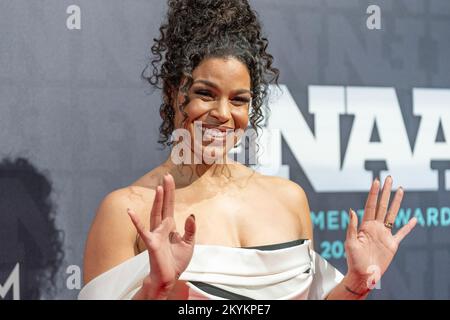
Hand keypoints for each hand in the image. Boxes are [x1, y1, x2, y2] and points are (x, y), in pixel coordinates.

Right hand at [127, 173, 195, 298]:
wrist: (168, 277)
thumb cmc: (176, 261)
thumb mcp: (189, 244)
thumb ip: (190, 229)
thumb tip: (191, 215)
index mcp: (170, 226)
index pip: (170, 206)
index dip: (170, 192)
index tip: (169, 178)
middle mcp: (161, 227)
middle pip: (163, 206)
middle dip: (165, 191)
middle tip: (166, 176)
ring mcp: (155, 234)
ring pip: (155, 214)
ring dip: (157, 201)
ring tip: (158, 188)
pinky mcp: (152, 243)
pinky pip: (143, 230)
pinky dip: (136, 221)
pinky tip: (130, 212)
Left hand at [344, 176, 416, 290]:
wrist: (363, 275)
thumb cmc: (353, 260)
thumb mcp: (349, 243)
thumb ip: (351, 227)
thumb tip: (352, 211)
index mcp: (365, 225)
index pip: (370, 205)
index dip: (373, 193)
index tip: (376, 181)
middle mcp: (375, 227)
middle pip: (382, 205)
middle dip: (385, 192)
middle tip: (389, 178)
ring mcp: (384, 235)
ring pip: (392, 214)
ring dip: (397, 202)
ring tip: (400, 190)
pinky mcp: (392, 244)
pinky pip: (402, 233)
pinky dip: (408, 227)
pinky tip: (414, 219)